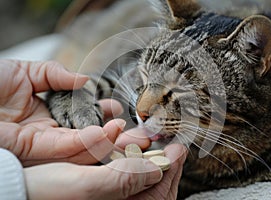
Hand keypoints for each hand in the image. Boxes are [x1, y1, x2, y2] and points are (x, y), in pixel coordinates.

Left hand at [0, 60, 123, 165]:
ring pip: (77, 146)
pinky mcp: (30, 149)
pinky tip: (101, 134)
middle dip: (108, 133)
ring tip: (120, 129)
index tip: (116, 108)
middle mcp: (46, 129)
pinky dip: (83, 142)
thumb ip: (56, 74)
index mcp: (46, 110)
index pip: (80, 116)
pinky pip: (62, 148)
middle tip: (128, 127)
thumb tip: (85, 79)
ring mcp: (39, 141)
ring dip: (101, 139)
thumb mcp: (26, 71)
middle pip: (83, 135)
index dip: (100, 113)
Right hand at [24, 144, 186, 199]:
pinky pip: (124, 169)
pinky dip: (130, 154)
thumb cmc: (43, 190)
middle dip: (162, 160)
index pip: (157, 194)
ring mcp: (108, 191)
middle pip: (152, 185)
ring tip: (149, 138)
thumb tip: (158, 170)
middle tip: (170, 142)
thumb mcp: (84, 185)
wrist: (17, 185)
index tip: (179, 148)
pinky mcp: (99, 180)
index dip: (171, 169)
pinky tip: (128, 141)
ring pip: (139, 174)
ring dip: (146, 154)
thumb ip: (123, 180)